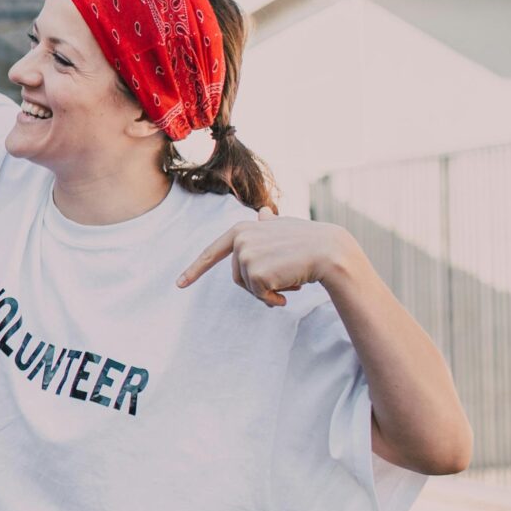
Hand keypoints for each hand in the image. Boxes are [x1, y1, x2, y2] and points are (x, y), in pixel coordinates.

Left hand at [178, 217, 362, 308]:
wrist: (331, 251)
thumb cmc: (310, 240)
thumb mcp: (285, 229)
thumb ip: (269, 225)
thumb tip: (262, 211)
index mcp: (241, 230)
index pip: (213, 252)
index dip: (196, 269)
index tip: (179, 284)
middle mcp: (239, 240)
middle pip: (237, 277)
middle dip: (258, 284)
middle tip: (283, 280)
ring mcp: (247, 255)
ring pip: (249, 288)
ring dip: (269, 291)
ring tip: (290, 279)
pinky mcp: (256, 271)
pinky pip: (260, 295)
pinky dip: (274, 298)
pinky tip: (292, 288)